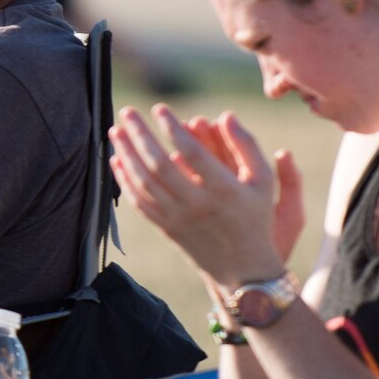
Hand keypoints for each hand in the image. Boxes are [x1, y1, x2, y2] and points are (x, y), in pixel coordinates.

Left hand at [109, 105, 290, 286]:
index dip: (173, 128)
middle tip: (127, 113)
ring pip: (144, 183)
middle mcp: (198, 205)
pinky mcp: (166, 229)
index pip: (192, 152)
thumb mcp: (263, 181)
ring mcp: (178, 219)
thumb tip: (224, 115)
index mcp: (224, 190)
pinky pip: (139, 203)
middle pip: (160, 165)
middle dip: (139, 135)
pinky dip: (125, 181)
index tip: (159, 108)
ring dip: (126, 155)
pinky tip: (117, 161)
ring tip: (115, 132)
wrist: (242, 269)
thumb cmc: (255, 217)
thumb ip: (246, 146)